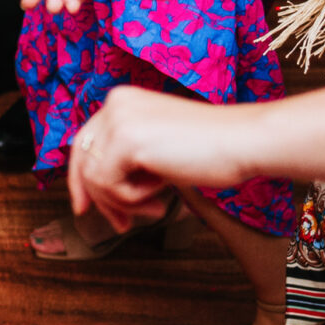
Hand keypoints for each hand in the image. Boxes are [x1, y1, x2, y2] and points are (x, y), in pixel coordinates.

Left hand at [67, 85, 249, 235]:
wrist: (244, 142)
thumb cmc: (210, 150)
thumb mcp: (156, 149)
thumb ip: (126, 160)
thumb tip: (96, 193)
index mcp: (121, 100)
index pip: (83, 144)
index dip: (81, 180)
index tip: (86, 209)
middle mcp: (115, 103)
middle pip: (82, 161)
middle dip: (99, 199)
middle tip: (120, 225)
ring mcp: (118, 118)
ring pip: (94, 178)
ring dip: (126, 202)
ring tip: (157, 205)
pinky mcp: (126, 139)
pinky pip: (108, 184)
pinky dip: (133, 199)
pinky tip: (160, 194)